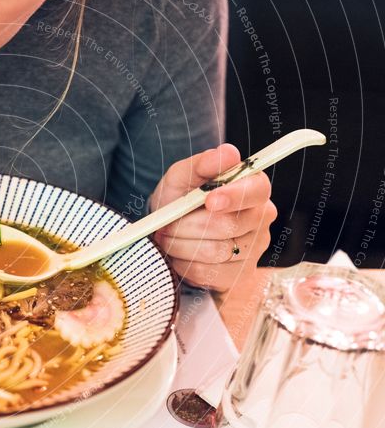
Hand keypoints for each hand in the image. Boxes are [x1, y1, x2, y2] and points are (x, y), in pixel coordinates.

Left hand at [148, 144, 276, 292]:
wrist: (171, 233)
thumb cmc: (180, 200)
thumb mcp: (182, 177)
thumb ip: (202, 164)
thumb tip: (228, 153)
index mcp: (252, 187)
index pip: (256, 190)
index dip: (234, 196)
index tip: (209, 200)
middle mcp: (261, 217)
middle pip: (229, 225)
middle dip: (188, 226)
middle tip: (166, 224)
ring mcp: (254, 248)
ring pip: (216, 252)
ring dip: (182, 246)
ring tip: (169, 238)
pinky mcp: (241, 274)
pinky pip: (211, 274)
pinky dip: (186, 265)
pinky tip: (180, 255)